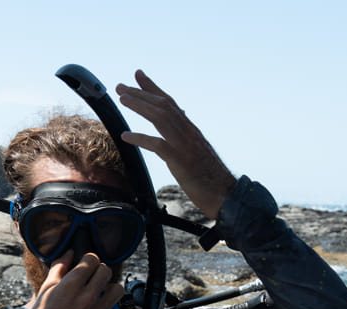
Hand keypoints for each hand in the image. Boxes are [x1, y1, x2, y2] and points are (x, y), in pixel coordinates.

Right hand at [19, 252, 138, 308]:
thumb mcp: (46, 289)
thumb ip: (59, 267)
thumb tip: (70, 252)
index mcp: (71, 284)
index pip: (92, 259)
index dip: (89, 260)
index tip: (86, 265)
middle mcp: (87, 297)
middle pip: (106, 271)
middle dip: (100, 271)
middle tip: (94, 278)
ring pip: (118, 290)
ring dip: (112, 288)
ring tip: (106, 292)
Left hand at [115, 70, 236, 219]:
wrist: (226, 195)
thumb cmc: (211, 179)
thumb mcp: (196, 154)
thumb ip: (185, 141)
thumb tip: (176, 132)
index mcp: (190, 131)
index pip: (170, 103)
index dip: (153, 87)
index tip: (138, 75)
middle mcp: (188, 132)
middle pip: (162, 105)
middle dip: (140, 93)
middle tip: (120, 86)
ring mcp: (185, 145)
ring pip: (161, 117)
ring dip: (140, 106)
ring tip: (122, 99)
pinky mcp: (180, 161)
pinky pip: (158, 145)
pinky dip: (141, 138)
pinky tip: (126, 136)